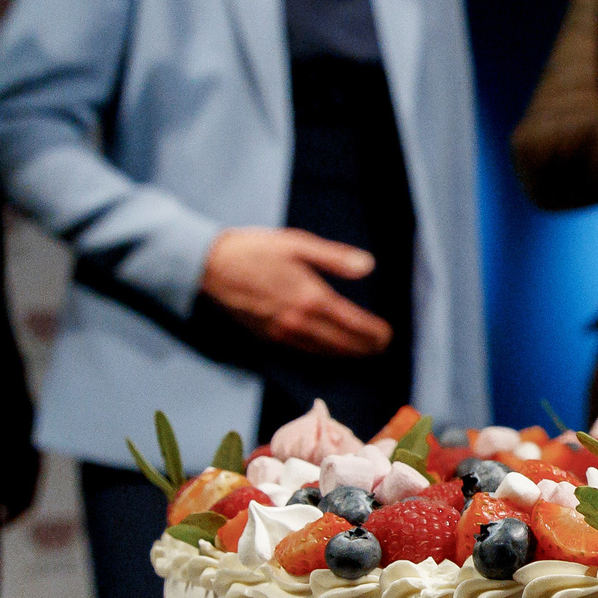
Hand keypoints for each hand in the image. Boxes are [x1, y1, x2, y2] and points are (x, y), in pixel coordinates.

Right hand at [201, 228, 393, 356]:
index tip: (387, 335)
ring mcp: (281, 333)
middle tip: (381, 347)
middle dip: (364, 347)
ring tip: (362, 352)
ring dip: (345, 354)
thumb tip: (368, 266)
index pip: (352, 323)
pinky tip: (328, 350)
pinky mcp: (267, 337)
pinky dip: (321, 354)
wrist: (210, 265)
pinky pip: (302, 351)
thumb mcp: (298, 243)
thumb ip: (335, 258)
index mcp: (310, 297)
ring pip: (322, 352)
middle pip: (341, 343)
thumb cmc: (255, 249)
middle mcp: (298, 321)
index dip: (373, 332)